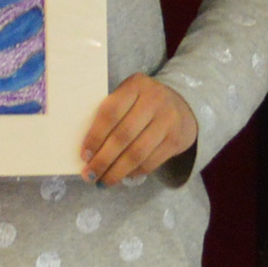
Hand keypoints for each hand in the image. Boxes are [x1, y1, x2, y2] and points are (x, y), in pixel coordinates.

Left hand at [79, 74, 197, 183]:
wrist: (183, 105)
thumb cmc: (144, 103)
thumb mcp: (129, 97)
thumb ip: (111, 115)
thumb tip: (88, 151)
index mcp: (135, 85)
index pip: (110, 112)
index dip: (95, 136)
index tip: (84, 156)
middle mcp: (154, 100)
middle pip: (123, 136)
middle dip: (103, 160)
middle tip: (89, 175)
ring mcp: (168, 120)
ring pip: (137, 153)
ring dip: (117, 171)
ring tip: (103, 181)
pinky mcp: (176, 140)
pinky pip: (150, 162)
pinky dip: (133, 172)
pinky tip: (123, 175)